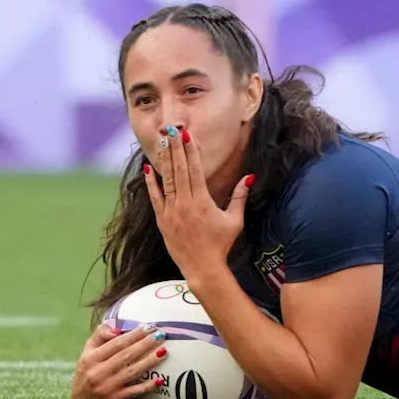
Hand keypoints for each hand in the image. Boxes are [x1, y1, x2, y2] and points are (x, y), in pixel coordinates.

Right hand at [70, 322, 168, 398]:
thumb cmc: (87, 371)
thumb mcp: (87, 351)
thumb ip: (100, 336)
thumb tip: (118, 328)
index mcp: (91, 358)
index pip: (116, 343)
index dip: (134, 334)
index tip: (149, 326)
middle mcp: (98, 372)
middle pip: (126, 355)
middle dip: (145, 344)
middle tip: (161, 335)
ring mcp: (107, 387)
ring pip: (132, 372)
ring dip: (150, 361)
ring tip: (164, 351)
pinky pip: (134, 391)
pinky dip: (147, 386)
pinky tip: (160, 380)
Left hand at [145, 126, 252, 282]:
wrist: (202, 268)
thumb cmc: (221, 244)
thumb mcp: (235, 220)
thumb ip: (239, 197)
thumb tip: (249, 176)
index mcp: (203, 202)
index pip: (195, 170)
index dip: (191, 152)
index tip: (188, 136)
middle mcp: (185, 204)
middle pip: (179, 170)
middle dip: (176, 149)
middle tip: (173, 130)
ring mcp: (171, 212)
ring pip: (167, 180)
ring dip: (165, 160)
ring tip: (163, 143)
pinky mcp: (162, 220)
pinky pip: (155, 198)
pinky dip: (151, 183)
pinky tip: (148, 169)